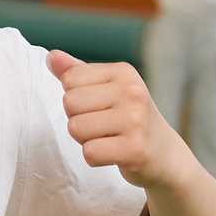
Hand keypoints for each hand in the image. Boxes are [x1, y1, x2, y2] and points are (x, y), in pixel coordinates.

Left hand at [49, 52, 180, 186]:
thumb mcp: (107, 89)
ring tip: (108, 138)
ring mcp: (135, 120)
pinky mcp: (134, 149)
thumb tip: (51, 57)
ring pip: (76, 129)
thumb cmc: (128, 118)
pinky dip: (95, 158)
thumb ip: (77, 73)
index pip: (70, 79)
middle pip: (69, 103)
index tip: (98, 106)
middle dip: (78, 119)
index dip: (75, 98)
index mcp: (123, 72)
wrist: (163, 153)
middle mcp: (132, 92)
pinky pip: (89, 153)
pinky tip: (113, 153)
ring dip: (85, 140)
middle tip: (103, 126)